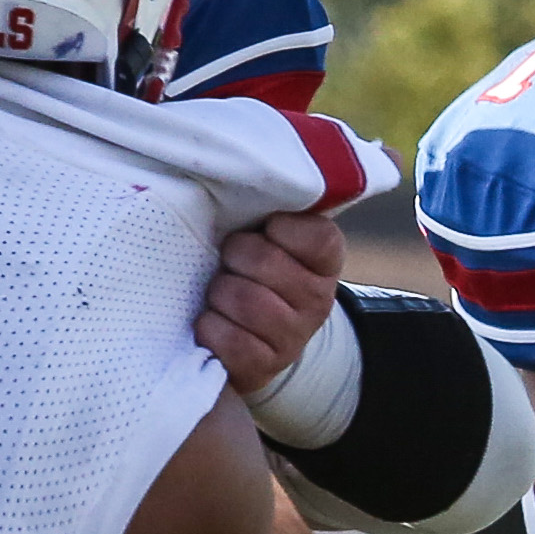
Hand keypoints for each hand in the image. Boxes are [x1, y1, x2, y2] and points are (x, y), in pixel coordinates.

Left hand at [196, 211, 343, 393]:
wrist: (248, 337)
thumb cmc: (249, 270)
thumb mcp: (267, 236)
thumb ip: (271, 206)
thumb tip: (249, 165)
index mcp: (324, 262)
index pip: (318, 237)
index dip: (283, 228)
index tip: (267, 229)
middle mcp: (317, 301)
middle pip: (267, 262)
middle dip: (236, 256)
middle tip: (230, 261)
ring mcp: (293, 338)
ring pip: (244, 300)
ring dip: (219, 293)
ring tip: (219, 293)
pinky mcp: (263, 368)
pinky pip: (230, 342)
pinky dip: (210, 328)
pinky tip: (211, 322)